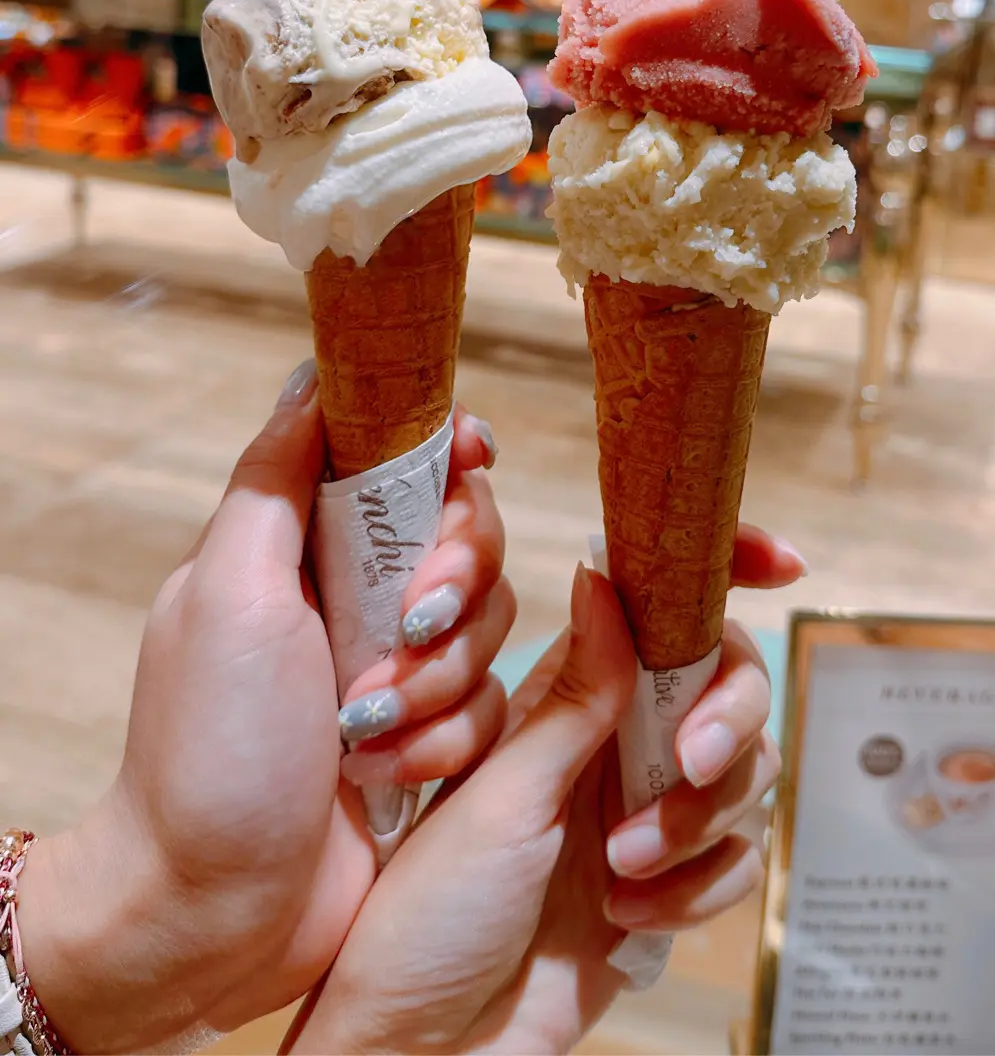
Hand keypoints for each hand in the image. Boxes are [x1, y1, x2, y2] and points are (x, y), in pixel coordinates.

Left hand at [18, 362, 509, 1053]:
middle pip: (468, 535)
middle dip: (454, 579)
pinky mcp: (435, 734)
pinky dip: (442, 740)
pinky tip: (382, 773)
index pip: (402, 461)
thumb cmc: (208, 749)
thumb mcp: (229, 591)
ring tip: (365, 723)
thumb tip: (313, 377)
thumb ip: (277, 478)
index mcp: (304, 543)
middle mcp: (357, 594)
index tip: (471, 457)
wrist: (214, 910)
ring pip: (493, 624)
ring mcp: (400, 666)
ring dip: (439, 677)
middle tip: (413, 620)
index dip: (448, 453)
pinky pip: (493, 707)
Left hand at [291, 528, 801, 1055]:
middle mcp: (613, 743)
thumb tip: (607, 573)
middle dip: (727, 720)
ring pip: (741, 778)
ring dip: (698, 823)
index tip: (782, 563)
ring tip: (625, 869)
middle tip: (691, 762)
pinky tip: (630, 920)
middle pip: (726, 688)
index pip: (658, 608)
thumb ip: (576, 692)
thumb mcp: (503, 794)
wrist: (425, 1053)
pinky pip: (734, 865)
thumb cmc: (430, 916)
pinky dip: (696, 891)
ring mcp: (644, 814)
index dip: (723, 570)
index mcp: (565, 695)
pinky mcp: (667, 888)